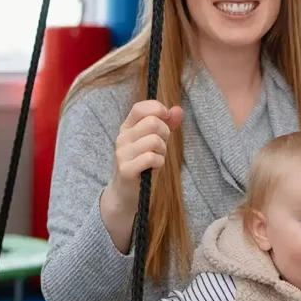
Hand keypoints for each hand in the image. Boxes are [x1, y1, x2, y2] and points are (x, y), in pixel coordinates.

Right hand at [106, 100, 182, 214]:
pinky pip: (151, 158)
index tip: (166, 118)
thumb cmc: (143, 164)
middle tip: (161, 146)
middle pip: (152, 123)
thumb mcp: (155, 141)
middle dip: (165, 134)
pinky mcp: (126, 169)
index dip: (157, 109)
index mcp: (127, 127)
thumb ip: (166, 124)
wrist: (126, 192)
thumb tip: (178, 109)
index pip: (140, 108)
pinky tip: (153, 168)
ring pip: (154, 140)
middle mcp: (122, 137)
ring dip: (162, 151)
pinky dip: (159, 163)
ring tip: (156, 158)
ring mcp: (122, 153)